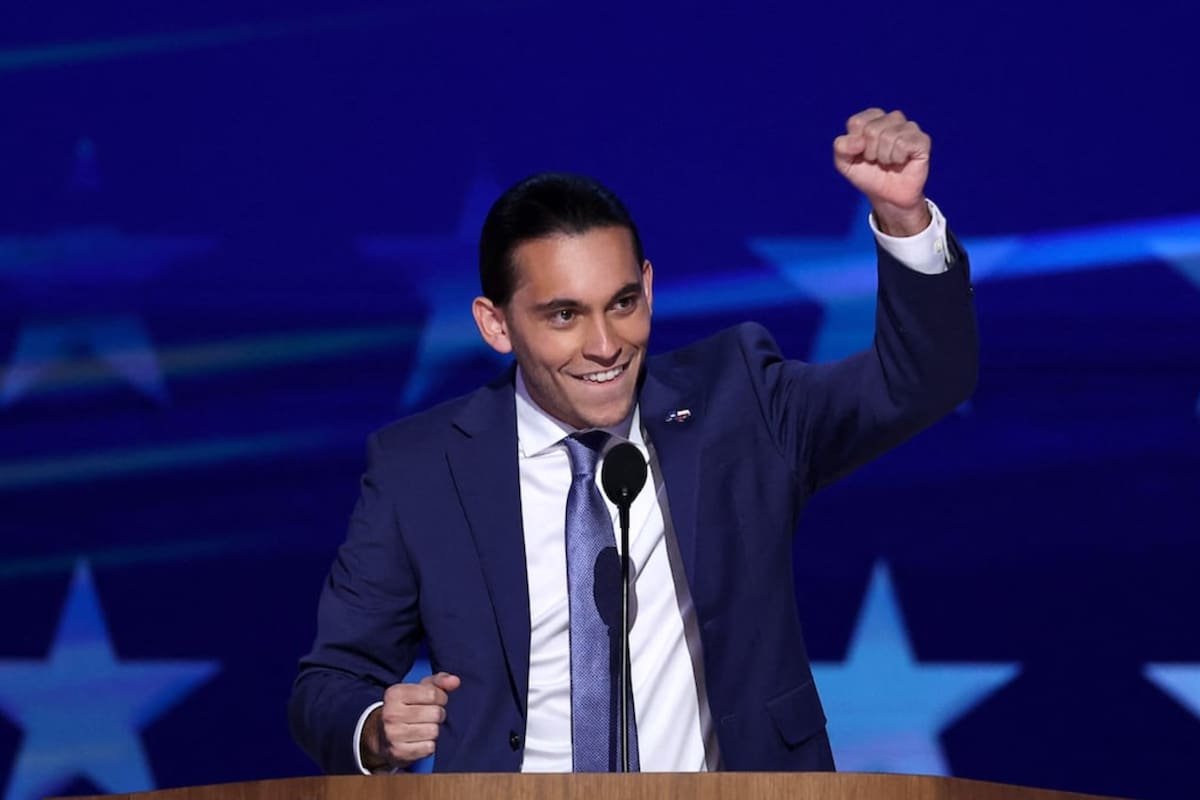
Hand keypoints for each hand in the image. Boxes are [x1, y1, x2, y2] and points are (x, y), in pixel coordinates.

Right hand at [362, 672, 460, 769]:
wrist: (382, 735)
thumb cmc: (406, 708)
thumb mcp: (419, 689)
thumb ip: (439, 682)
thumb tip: (455, 681)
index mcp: (395, 693)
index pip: (433, 694)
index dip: (441, 698)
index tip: (436, 701)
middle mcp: (391, 713)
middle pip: (436, 713)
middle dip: (438, 715)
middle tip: (430, 716)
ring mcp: (394, 734)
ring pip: (434, 731)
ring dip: (434, 730)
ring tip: (425, 727)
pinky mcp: (399, 752)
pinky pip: (429, 748)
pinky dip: (429, 745)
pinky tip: (420, 740)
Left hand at [833, 108, 931, 235]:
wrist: (887, 197)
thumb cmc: (868, 175)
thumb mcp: (844, 163)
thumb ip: (841, 147)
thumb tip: (858, 141)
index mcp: (872, 118)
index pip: (857, 122)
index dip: (855, 144)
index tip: (862, 153)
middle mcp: (892, 118)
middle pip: (871, 130)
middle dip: (870, 152)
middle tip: (877, 160)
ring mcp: (909, 128)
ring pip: (888, 136)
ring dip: (884, 157)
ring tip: (889, 162)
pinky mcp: (922, 140)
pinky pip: (903, 144)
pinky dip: (897, 158)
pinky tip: (901, 162)